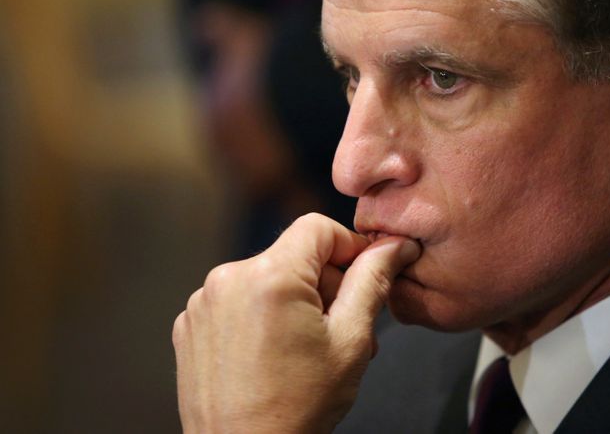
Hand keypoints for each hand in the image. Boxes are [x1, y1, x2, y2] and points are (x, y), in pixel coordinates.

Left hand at [172, 213, 420, 432]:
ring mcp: (203, 303)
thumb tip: (394, 245)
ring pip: (266, 277)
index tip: (363, 276)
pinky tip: (274, 353)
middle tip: (344, 328)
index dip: (348, 247)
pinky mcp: (190, 325)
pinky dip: (260, 316)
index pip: (318, 227)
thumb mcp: (351, 340)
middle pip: (292, 254)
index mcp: (270, 276)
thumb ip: (373, 281)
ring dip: (294, 301)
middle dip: (324, 283)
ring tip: (310, 347)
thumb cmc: (299, 408)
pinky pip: (236, 300)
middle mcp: (228, 279)